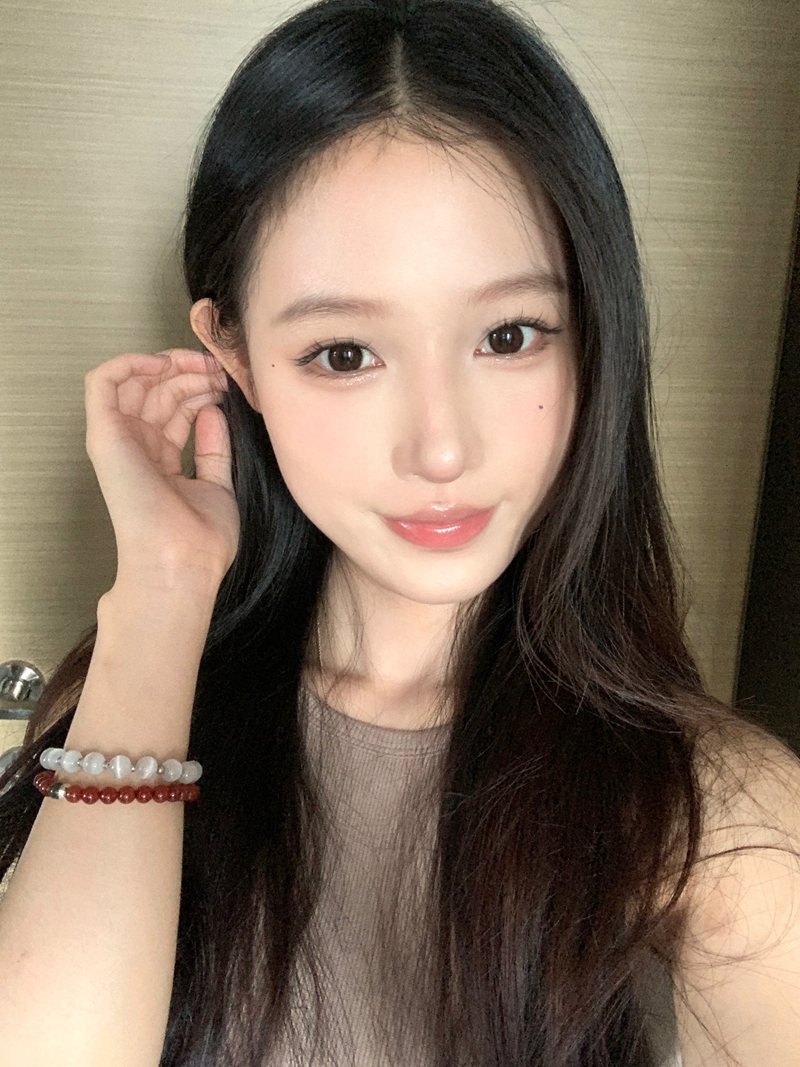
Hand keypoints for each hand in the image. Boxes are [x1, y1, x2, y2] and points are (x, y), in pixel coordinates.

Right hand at [84, 348, 240, 590]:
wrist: (183, 561)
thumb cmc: (200, 539)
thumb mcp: (216, 483)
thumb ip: (213, 447)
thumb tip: (213, 410)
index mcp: (159, 459)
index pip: (173, 409)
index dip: (198, 387)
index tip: (227, 382)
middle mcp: (136, 447)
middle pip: (156, 391)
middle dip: (189, 372)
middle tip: (220, 369)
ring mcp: (119, 440)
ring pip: (134, 381)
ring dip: (170, 364)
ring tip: (204, 365)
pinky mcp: (104, 435)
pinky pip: (102, 382)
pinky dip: (129, 362)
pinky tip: (164, 362)